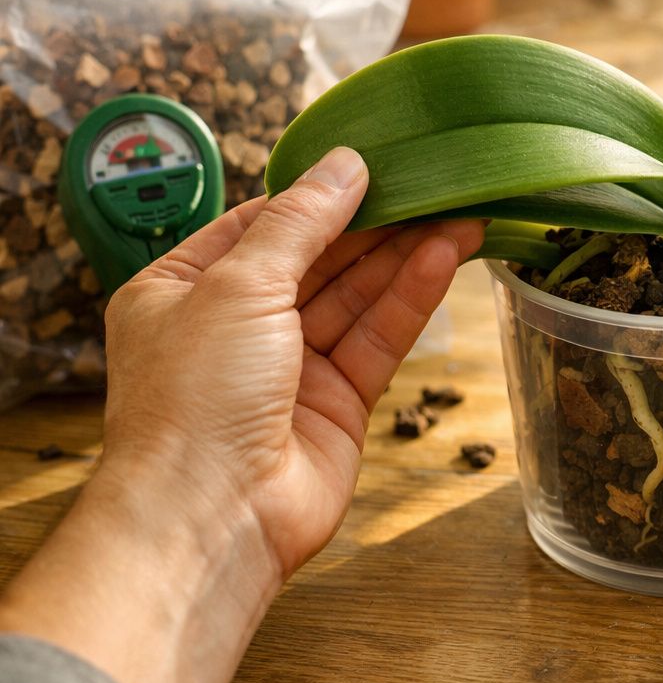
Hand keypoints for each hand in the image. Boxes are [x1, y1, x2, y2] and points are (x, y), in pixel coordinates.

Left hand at [101, 145, 481, 577]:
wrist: (210, 518)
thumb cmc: (193, 401)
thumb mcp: (237, 285)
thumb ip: (299, 222)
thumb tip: (343, 165)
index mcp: (182, 291)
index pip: (259, 225)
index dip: (316, 196)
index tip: (372, 164)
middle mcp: (235, 327)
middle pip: (317, 259)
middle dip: (374, 224)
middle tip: (433, 185)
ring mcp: (290, 368)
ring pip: (356, 296)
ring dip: (405, 255)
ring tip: (460, 214)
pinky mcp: (338, 402)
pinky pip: (378, 337)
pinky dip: (411, 298)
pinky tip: (444, 258)